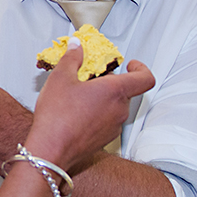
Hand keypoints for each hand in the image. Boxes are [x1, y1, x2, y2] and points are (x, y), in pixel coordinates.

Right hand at [24, 48, 154, 176]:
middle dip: (111, 82)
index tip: (130, 64)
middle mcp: (119, 110)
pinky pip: (107, 121)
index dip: (141, 68)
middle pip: (126, 92)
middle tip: (92, 78)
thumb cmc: (57, 118)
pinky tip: (76, 113)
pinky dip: (97, 114)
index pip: (145, 78)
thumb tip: (76, 47)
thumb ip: (72, 58)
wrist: (50, 150)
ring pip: (115, 107)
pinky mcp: (104, 140)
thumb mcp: (60, 78)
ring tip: (80, 96)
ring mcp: (113, 127)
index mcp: (115, 91)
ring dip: (103, 99)